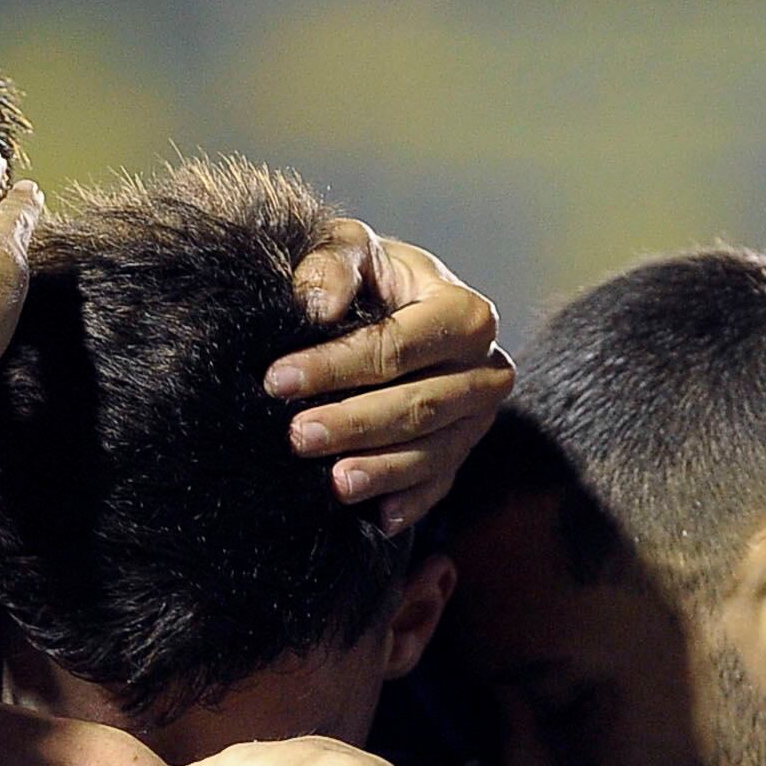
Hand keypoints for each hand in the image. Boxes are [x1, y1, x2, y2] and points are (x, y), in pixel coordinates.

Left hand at [268, 221, 511, 529]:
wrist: (398, 307)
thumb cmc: (373, 276)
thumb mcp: (350, 247)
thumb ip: (333, 262)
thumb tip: (317, 305)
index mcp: (466, 312)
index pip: (399, 346)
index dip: (337, 365)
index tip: (279, 379)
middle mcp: (486, 369)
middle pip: (420, 405)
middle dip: (356, 423)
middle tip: (298, 436)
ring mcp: (478, 418)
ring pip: (432, 452)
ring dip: (382, 470)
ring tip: (334, 483)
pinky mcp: (462, 452)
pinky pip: (439, 485)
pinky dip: (409, 502)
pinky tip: (377, 518)